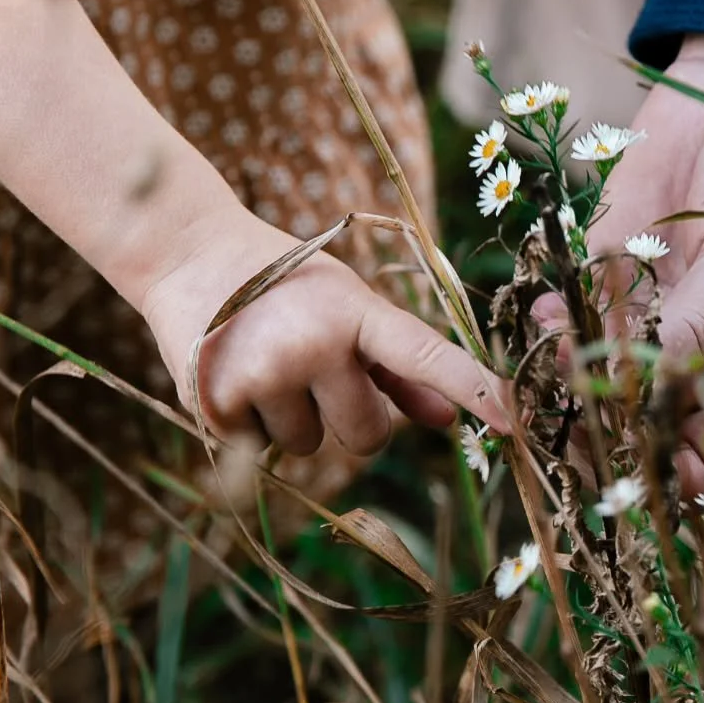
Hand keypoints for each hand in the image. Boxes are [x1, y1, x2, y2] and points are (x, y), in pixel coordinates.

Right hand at [142, 211, 503, 457]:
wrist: (187, 254)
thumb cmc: (286, 286)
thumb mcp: (346, 307)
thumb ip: (396, 367)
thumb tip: (447, 419)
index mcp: (355, 312)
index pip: (426, 357)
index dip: (474, 390)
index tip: (516, 422)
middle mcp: (313, 343)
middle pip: (368, 437)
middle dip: (349, 417)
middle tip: (312, 369)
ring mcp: (264, 375)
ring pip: (309, 447)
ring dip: (292, 419)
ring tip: (263, 361)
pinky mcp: (216, 404)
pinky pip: (259, 448)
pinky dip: (249, 423)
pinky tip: (233, 374)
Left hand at [586, 36, 703, 492]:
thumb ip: (702, 330)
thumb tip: (643, 395)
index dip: (690, 473)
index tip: (648, 461)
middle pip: (662, 439)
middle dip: (612, 434)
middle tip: (573, 418)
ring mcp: (665, 337)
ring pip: (609, 393)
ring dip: (571, 385)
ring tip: (550, 360)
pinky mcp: (619, 292)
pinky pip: (579, 331)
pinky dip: (556, 331)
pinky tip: (549, 313)